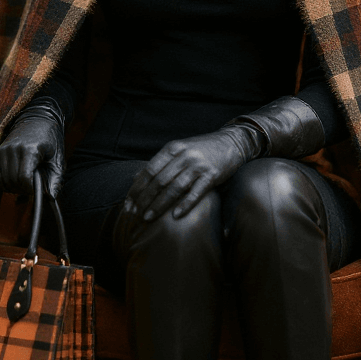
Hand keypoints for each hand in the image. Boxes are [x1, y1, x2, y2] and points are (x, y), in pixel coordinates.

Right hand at [0, 110, 64, 197]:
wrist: (38, 118)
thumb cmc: (51, 140)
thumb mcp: (58, 159)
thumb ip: (56, 179)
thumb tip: (51, 198)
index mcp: (30, 149)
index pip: (24, 178)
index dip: (29, 189)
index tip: (37, 189)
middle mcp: (14, 148)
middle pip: (12, 180)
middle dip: (21, 189)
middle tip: (31, 188)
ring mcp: (3, 149)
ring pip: (2, 179)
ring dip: (12, 187)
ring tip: (24, 184)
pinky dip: (3, 182)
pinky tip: (14, 181)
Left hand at [123, 126, 259, 222]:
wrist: (231, 142)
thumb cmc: (201, 149)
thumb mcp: (178, 150)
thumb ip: (158, 163)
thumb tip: (134, 177)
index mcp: (172, 149)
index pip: (149, 170)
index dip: (137, 188)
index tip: (128, 203)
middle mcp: (184, 156)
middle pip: (159, 181)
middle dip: (144, 199)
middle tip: (135, 214)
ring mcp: (198, 165)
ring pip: (174, 188)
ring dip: (160, 204)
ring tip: (148, 217)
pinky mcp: (212, 175)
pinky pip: (196, 192)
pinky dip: (185, 205)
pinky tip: (175, 216)